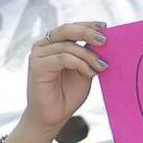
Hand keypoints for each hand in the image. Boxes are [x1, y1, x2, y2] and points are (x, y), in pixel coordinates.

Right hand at [21, 21, 108, 135]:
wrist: (53, 116)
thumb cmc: (68, 94)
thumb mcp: (84, 71)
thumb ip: (89, 56)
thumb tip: (104, 41)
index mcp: (55, 44)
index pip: (72, 28)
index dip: (88, 25)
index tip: (105, 27)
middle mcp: (44, 45)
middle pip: (67, 30)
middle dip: (88, 32)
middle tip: (104, 40)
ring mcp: (39, 54)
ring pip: (68, 46)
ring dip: (89, 56)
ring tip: (103, 66)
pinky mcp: (37, 65)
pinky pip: (63, 58)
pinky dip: (80, 64)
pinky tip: (91, 73)